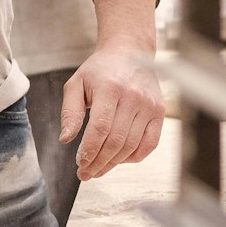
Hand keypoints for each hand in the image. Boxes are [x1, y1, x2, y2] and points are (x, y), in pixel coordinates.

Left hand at [60, 42, 164, 181]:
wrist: (129, 52)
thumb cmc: (100, 70)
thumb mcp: (76, 84)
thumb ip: (69, 112)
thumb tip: (66, 139)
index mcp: (110, 88)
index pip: (100, 128)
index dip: (90, 150)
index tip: (79, 163)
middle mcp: (133, 97)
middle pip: (116, 141)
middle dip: (98, 162)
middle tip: (86, 173)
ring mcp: (149, 105)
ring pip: (132, 146)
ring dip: (113, 163)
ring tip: (98, 170)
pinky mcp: (159, 112)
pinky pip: (149, 144)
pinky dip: (134, 157)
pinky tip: (119, 159)